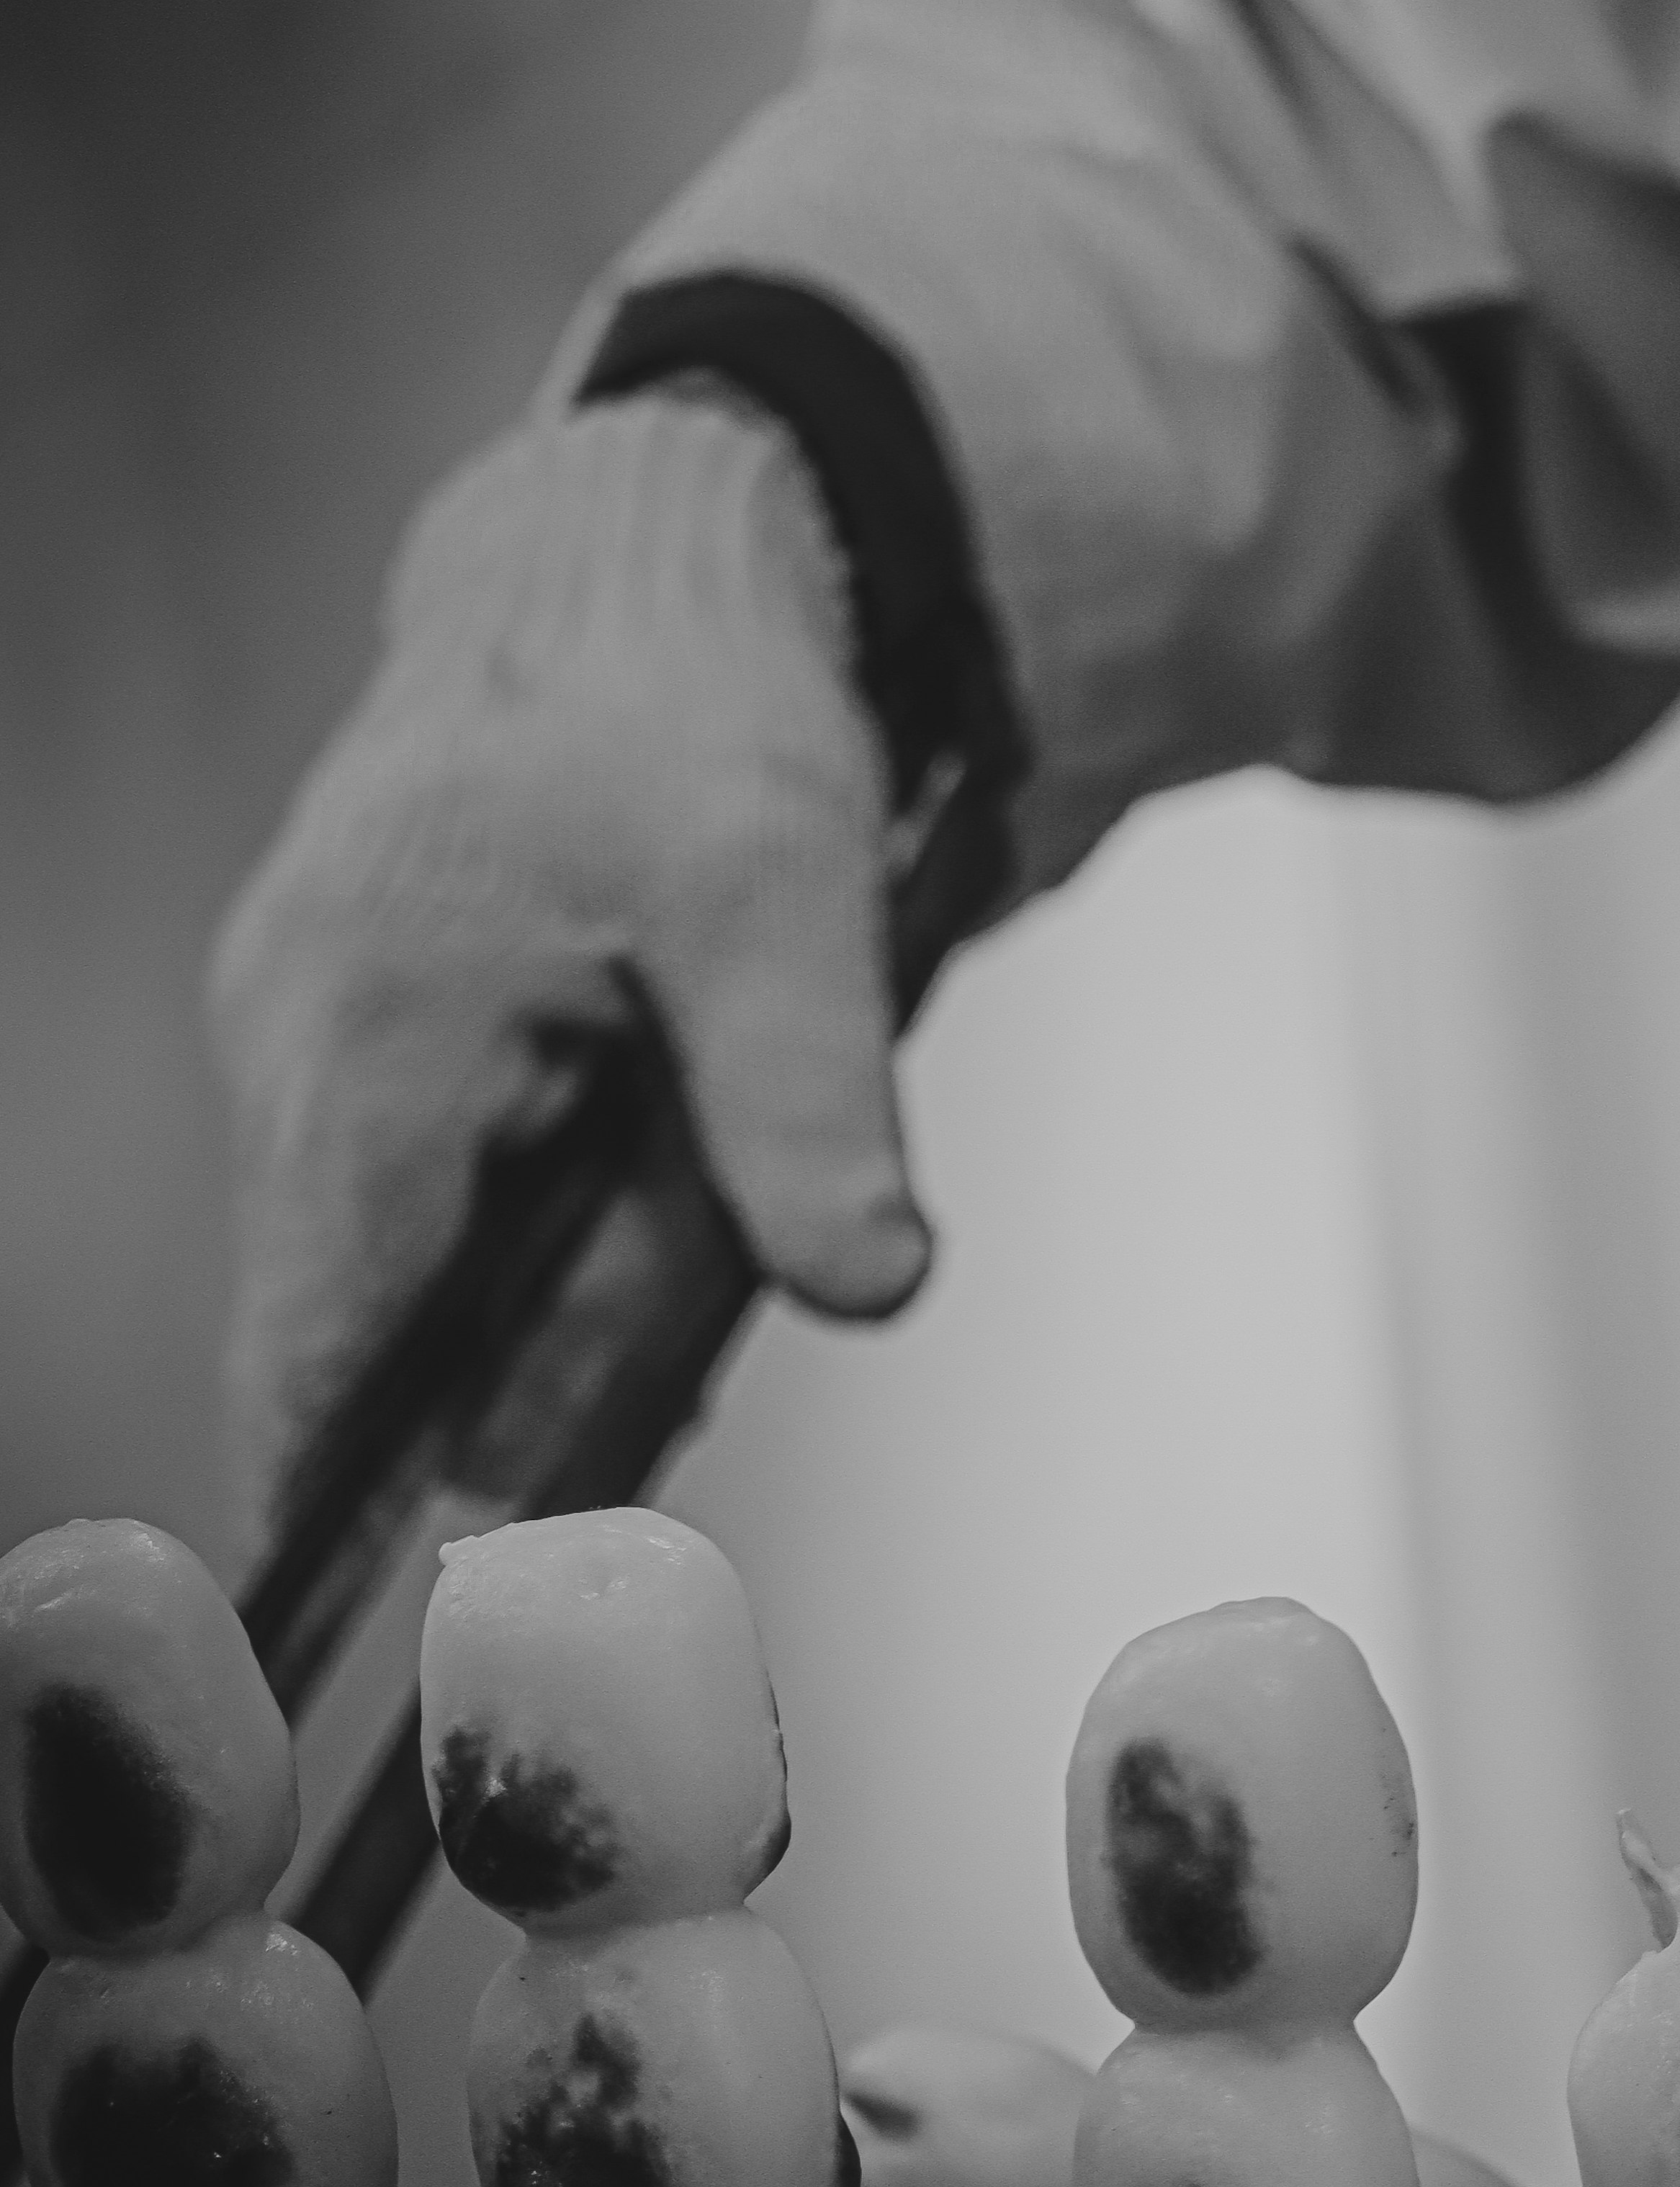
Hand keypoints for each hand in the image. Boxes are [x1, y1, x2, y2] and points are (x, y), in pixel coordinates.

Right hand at [207, 396, 930, 1556]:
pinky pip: (471, 1192)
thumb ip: (810, 1103)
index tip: (415, 1637)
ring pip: (442, 1267)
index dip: (355, 1506)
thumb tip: (868, 1286)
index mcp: (360, 1035)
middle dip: (532, 1390)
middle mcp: (304, 1049)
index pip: (316, 1350)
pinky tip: (675, 1181)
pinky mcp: (405, 1032)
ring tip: (704, 1241)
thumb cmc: (699, 691)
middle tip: (667, 1411)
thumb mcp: (781, 888)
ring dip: (570, 1300)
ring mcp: (339, 1038)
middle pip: (392, 1331)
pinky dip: (574, 1221)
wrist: (664, 550)